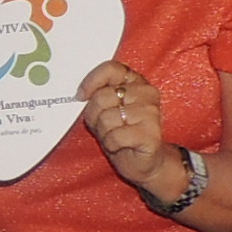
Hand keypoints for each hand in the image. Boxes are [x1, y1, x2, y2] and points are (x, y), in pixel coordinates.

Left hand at [76, 60, 184, 203]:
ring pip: (107, 118)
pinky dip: (111, 144)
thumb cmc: (124, 135)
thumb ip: (98, 96)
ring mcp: (151, 112)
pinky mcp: (151, 133)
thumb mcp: (106, 110)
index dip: (91, 81)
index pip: (111, 68)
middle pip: (102, 96)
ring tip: (115, 136)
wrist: (144, 162)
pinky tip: (121, 145)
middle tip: (105, 126)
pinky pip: (115, 136)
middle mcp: (146, 93)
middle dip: (94, 116)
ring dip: (104, 132)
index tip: (81, 95)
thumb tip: (81, 93)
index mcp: (135, 82)